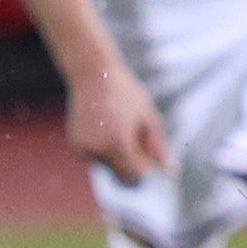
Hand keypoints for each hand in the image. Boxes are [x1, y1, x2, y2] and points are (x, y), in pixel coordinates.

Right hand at [67, 59, 166, 184]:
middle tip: (135, 134)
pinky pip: (96, 157)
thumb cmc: (126, 93)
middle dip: (133, 162)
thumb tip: (171, 171)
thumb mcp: (148, 117)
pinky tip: (108, 127)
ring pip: (108, 166)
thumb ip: (158, 147)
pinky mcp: (76, 144)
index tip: (150, 150)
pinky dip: (105, 150)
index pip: (135, 173)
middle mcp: (97, 149)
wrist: (93, 74)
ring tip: (120, 126)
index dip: (146, 166)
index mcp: (117, 142)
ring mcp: (83, 147)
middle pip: (121, 173)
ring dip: (118, 156)